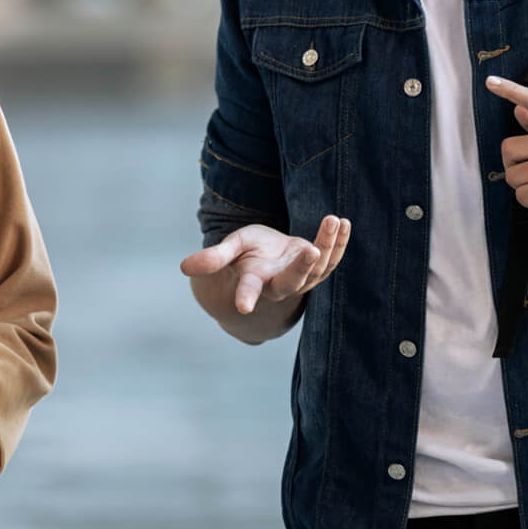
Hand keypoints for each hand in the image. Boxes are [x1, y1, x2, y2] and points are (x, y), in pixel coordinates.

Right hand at [179, 215, 350, 314]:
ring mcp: (303, 277)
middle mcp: (280, 283)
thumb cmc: (248, 252)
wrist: (271, 259)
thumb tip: (183, 268)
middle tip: (312, 251)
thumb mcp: (231, 249)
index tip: (242, 308)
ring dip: (328, 245)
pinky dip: (339, 242)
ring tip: (333, 220)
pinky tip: (344, 223)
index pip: (248, 290)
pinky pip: (333, 258)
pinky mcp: (319, 267)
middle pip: (293, 281)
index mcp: (255, 280)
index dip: (245, 297)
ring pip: (319, 268)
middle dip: (303, 268)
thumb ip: (213, 258)